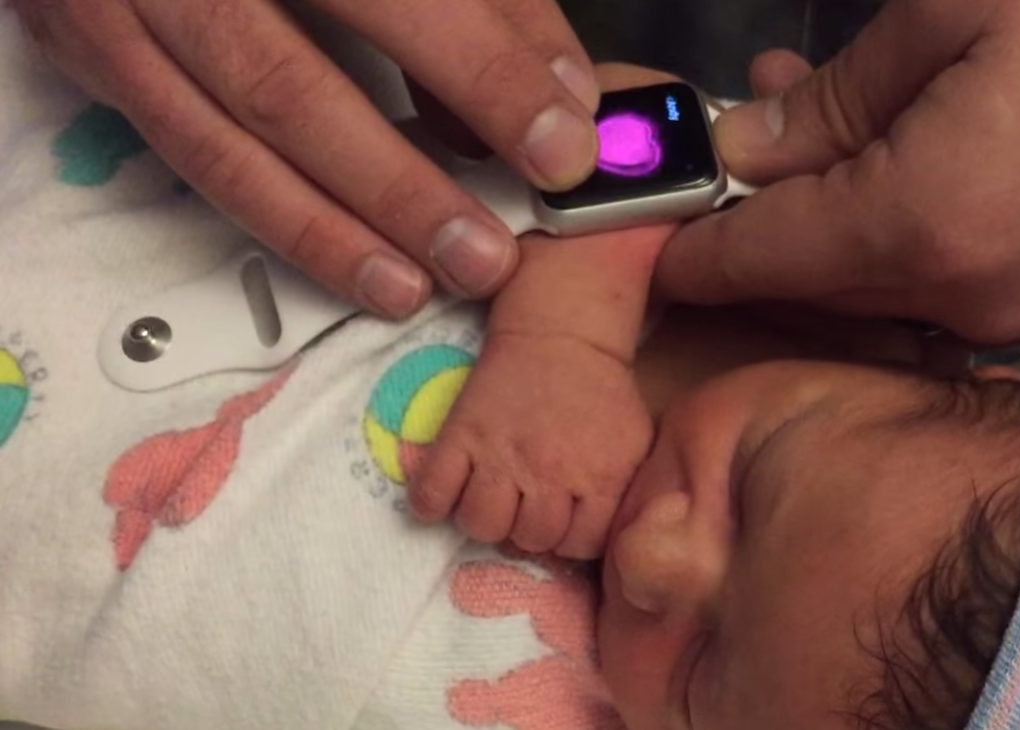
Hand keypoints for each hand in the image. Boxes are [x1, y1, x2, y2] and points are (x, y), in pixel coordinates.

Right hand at [15, 0, 599, 317]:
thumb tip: (560, 87)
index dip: (480, 69)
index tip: (559, 140)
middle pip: (292, 83)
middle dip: (402, 181)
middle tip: (488, 250)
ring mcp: (120, 10)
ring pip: (230, 140)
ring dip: (335, 229)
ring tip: (423, 283)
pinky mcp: (96, 55)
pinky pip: (190, 156)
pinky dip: (281, 220)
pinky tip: (355, 262)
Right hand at [407, 331, 652, 558]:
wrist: (561, 335)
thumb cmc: (601, 395)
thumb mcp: (633, 445)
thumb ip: (621, 495)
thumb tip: (601, 539)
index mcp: (599, 477)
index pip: (579, 545)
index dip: (569, 538)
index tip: (563, 518)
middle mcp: (551, 471)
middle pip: (530, 539)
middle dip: (527, 529)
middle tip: (526, 504)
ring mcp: (503, 454)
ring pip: (482, 525)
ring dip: (485, 519)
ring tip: (492, 499)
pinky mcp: (461, 434)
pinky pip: (433, 495)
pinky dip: (431, 504)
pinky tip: (446, 495)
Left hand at [656, 0, 1019, 344]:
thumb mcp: (949, 7)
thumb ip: (829, 103)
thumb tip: (746, 150)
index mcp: (932, 230)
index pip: (758, 261)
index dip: (684, 242)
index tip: (638, 228)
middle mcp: (984, 301)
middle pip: (820, 286)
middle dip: (761, 222)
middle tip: (735, 134)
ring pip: (891, 288)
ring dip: (841, 220)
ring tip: (822, 121)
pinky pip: (963, 286)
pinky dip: (915, 234)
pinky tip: (913, 163)